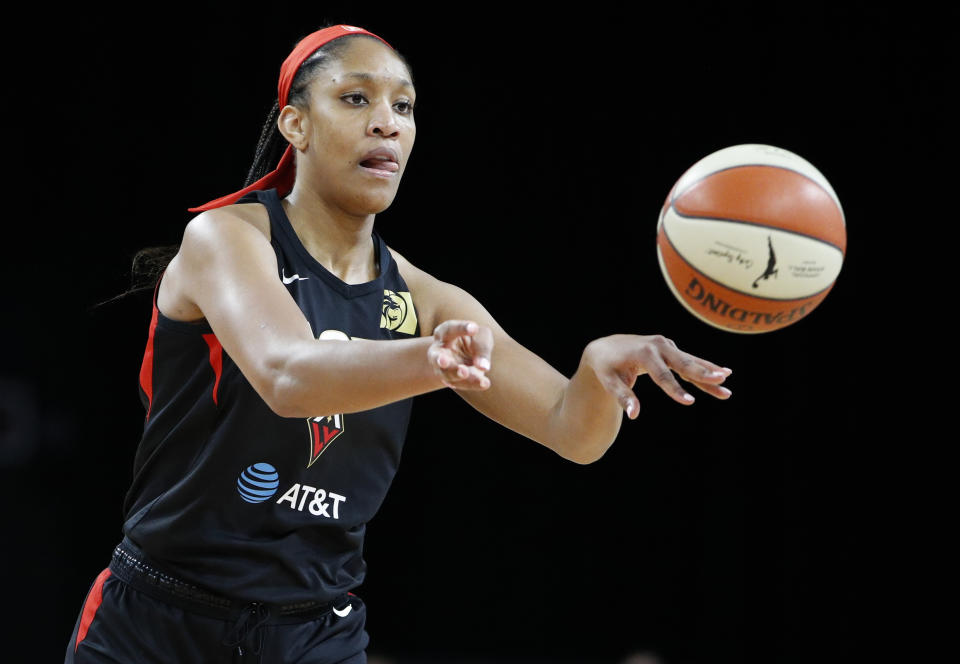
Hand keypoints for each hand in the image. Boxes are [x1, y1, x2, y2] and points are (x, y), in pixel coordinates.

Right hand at [428, 320, 493, 389]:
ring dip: (457, 375)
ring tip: (466, 373)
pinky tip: (484, 383)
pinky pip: (461, 384)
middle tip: (446, 361)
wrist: (471, 355)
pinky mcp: (453, 381)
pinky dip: (472, 384)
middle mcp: (439, 352)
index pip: (449, 329)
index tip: (474, 328)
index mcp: (444, 334)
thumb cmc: (475, 340)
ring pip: (447, 374)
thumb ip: (481, 347)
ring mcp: (443, 369)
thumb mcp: (481, 336)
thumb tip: (482, 366)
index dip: (461, 328)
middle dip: (441, 361)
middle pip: (436, 357)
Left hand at [583, 334, 731, 418]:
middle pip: (683, 363)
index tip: (689, 403)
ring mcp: (666, 347)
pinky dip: (705, 369)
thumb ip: (622, 396)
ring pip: (691, 362)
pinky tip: (722, 375)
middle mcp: (658, 346)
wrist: (607, 347)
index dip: (675, 390)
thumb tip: (634, 415)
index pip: (662, 375)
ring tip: (728, 381)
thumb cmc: (607, 367)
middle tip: (721, 380)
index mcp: (643, 352)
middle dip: (702, 373)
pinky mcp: (671, 351)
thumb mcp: (610, 382)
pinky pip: (690, 362)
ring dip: (709, 372)